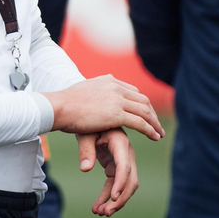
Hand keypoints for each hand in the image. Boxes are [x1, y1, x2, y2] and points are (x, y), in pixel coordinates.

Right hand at [45, 75, 163, 140]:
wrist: (59, 107)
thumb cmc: (65, 103)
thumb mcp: (82, 91)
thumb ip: (93, 93)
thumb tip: (92, 98)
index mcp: (108, 81)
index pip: (132, 91)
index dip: (142, 103)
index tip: (146, 113)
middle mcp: (116, 87)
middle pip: (142, 100)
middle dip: (151, 113)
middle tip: (156, 125)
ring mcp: (117, 100)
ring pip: (144, 111)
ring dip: (154, 123)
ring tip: (159, 133)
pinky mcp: (116, 114)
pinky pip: (140, 123)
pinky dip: (150, 130)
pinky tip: (154, 137)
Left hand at [77, 128, 138, 215]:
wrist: (86, 116)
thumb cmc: (86, 123)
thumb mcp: (84, 134)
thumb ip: (86, 150)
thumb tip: (85, 169)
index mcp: (120, 142)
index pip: (125, 166)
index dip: (120, 183)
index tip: (112, 198)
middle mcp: (126, 153)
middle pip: (130, 180)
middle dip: (119, 198)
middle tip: (104, 213)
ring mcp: (123, 160)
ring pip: (125, 186)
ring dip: (114, 201)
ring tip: (99, 213)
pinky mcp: (116, 166)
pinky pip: (114, 185)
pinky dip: (107, 196)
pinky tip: (97, 207)